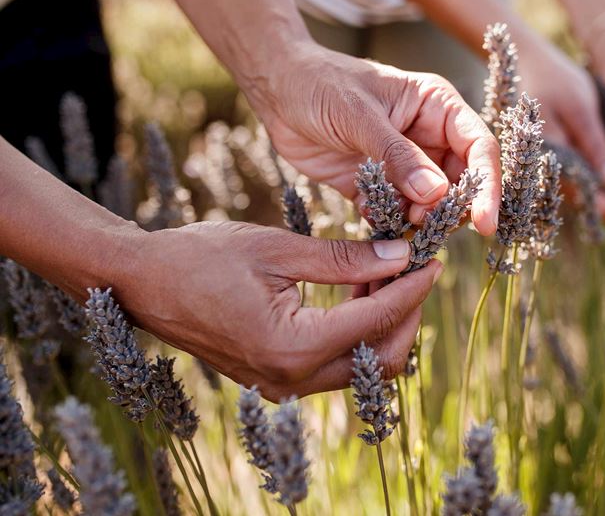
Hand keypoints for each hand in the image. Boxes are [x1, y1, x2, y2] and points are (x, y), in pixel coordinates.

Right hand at [118, 221, 441, 400]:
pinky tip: (355, 292)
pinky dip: (355, 332)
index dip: (412, 288)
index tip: (432, 260)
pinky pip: (334, 364)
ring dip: (382, 323)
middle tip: (412, 269)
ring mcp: (282, 384)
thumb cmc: (201, 258)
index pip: (377, 321)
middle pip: (382, 358)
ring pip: (361, 366)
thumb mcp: (278, 248)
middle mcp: (291, 377)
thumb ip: (344, 258)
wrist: (144, 283)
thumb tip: (400, 255)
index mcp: (292, 346)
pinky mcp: (276, 378)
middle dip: (406, 314)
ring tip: (383, 273)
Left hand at [253, 42, 500, 234]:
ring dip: (418, 219)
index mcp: (436, 107)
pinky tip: (370, 213)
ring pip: (430, 205)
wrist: (277, 93)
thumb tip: (436, 194)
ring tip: (396, 217)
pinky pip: (395, 214)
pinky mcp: (377, 186)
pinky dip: (389, 223)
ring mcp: (403, 164)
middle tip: (424, 222)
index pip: (478, 148)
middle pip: (460, 183)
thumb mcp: (360, 116)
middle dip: (449, 209)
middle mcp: (428, 137)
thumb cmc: (320, 85)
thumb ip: (398, 155)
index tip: (484, 223)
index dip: (486, 186)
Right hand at [515, 36, 604, 233]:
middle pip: (590, 205)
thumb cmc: (554, 79)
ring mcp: (551, 169)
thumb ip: (596, 146)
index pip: (588, 196)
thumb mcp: (579, 107)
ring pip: (588, 199)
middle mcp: (547, 173)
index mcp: (550, 160)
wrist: (527, 64)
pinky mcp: (558, 161)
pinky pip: (584, 184)